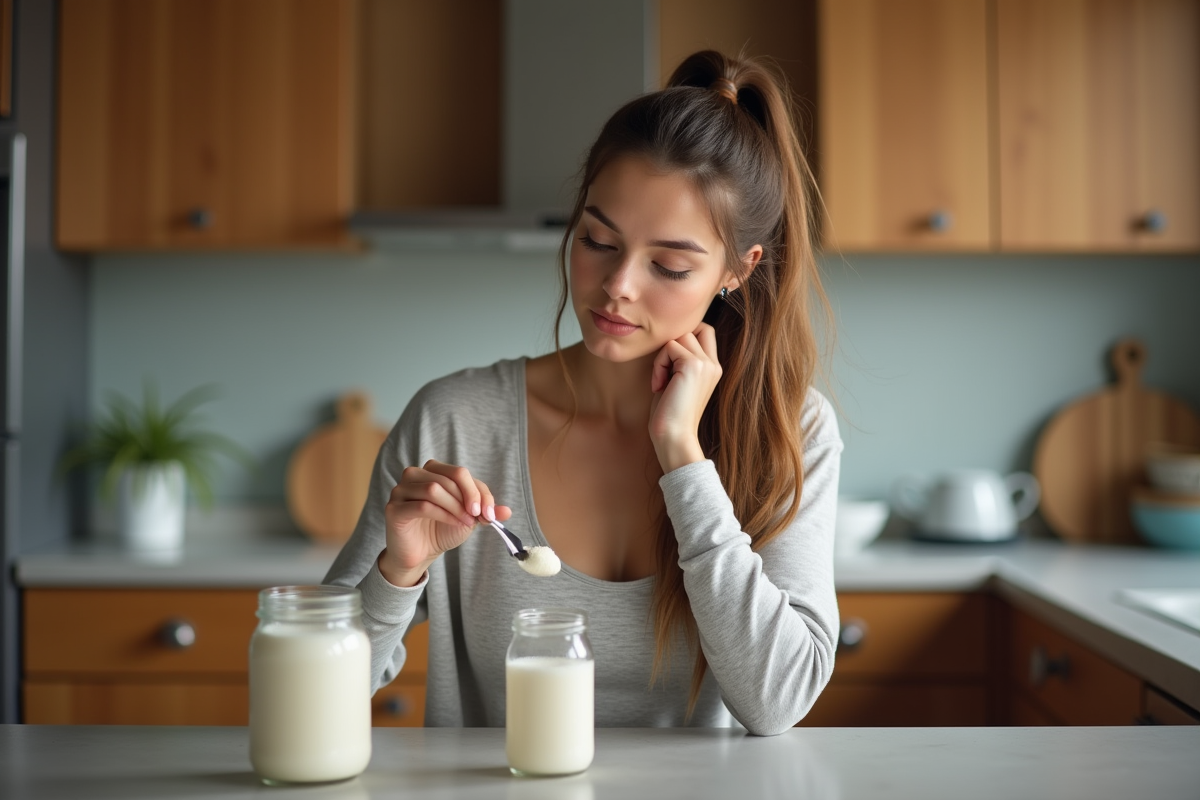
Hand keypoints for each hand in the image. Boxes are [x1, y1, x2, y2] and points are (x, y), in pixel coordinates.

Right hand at [378, 459, 511, 586]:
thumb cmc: (442, 530)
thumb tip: (507, 511)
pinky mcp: (394, 508)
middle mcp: (414, 475)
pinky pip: (423, 505)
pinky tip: (455, 524)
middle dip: (469, 498)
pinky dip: (445, 515)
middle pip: (448, 477)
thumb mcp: (468, 517)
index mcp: (432, 470)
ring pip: (435, 489)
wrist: (420, 554)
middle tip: (479, 517)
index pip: (459, 473)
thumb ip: (486, 510)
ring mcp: (401, 490)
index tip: (489, 513)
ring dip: (456, 507)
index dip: (478, 491)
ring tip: (466, 522)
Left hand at [648, 322, 721, 472]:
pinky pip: (669, 347)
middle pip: (693, 328)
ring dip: (663, 356)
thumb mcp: (677, 382)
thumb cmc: (669, 415)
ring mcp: (706, 364)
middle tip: (664, 371)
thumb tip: (668, 339)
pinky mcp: (694, 365)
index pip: (704, 331)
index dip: (683, 338)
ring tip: (661, 381)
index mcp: (713, 368)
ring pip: (679, 336)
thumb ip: (679, 360)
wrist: (674, 438)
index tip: (668, 365)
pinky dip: (658, 364)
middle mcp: (714, 364)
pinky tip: (659, 385)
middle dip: (672, 345)